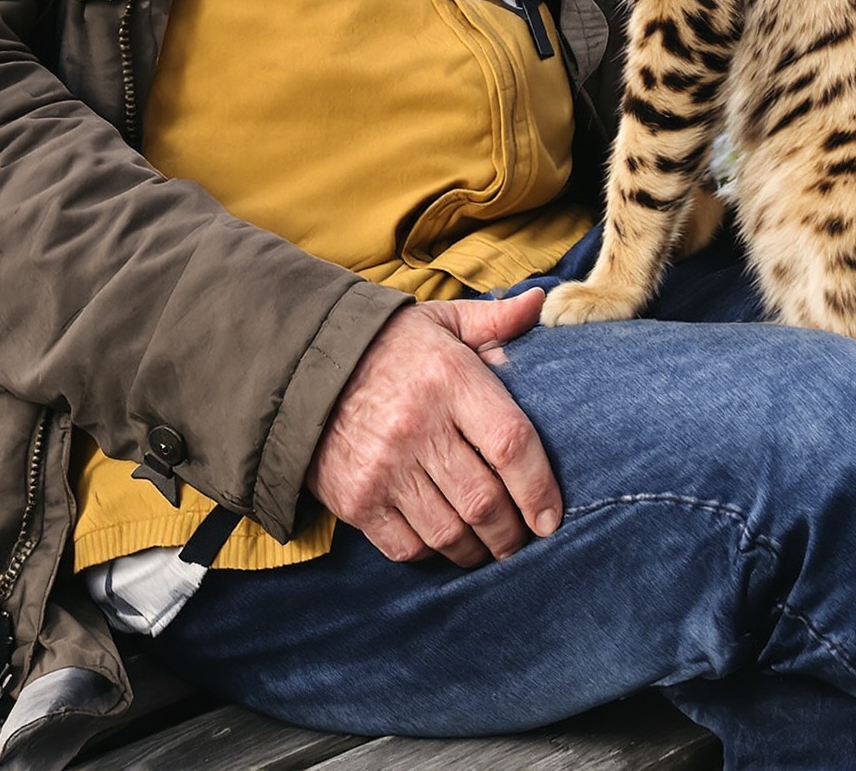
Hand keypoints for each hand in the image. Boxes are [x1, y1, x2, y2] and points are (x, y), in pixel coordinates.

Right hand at [306, 293, 561, 568]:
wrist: (304, 365)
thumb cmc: (389, 346)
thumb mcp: (440, 322)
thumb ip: (494, 321)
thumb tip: (539, 302)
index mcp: (449, 377)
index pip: (511, 444)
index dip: (539, 488)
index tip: (552, 516)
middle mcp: (418, 425)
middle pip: (484, 501)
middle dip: (513, 532)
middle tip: (523, 537)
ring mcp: (383, 468)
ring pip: (449, 533)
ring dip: (477, 550)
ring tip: (490, 545)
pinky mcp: (356, 500)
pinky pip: (407, 547)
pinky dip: (432, 553)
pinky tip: (444, 540)